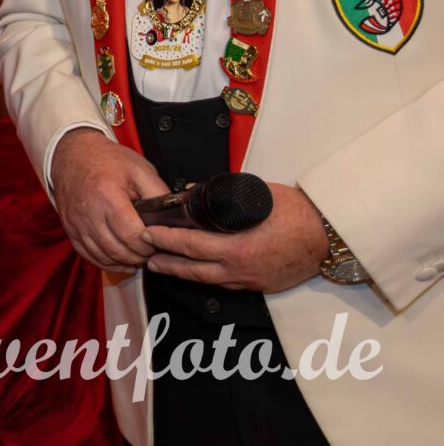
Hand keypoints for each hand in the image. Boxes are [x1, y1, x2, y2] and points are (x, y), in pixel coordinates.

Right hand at [50, 127, 166, 272]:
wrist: (73, 155)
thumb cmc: (108, 161)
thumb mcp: (140, 169)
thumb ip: (159, 194)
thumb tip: (173, 217)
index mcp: (107, 195)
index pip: (131, 235)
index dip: (149, 244)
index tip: (158, 241)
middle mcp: (88, 212)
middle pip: (118, 250)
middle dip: (139, 256)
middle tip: (152, 251)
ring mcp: (76, 223)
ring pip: (103, 257)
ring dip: (124, 261)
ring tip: (138, 255)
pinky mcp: (70, 229)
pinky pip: (89, 255)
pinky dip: (107, 262)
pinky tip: (121, 260)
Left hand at [145, 183, 329, 292]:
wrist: (329, 235)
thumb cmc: (295, 213)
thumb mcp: (254, 195)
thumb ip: (221, 195)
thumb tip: (193, 191)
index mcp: (236, 248)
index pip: (189, 245)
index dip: (165, 240)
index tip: (147, 233)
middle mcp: (239, 269)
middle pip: (192, 270)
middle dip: (166, 262)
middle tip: (146, 255)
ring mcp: (250, 280)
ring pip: (208, 280)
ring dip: (183, 272)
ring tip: (164, 265)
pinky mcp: (260, 284)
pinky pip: (227, 283)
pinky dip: (208, 276)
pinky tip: (199, 270)